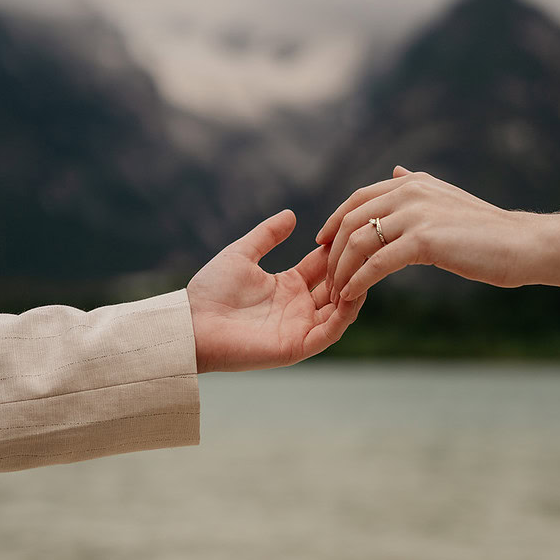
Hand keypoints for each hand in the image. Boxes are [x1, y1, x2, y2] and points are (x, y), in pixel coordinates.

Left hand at [187, 209, 364, 371]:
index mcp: (288, 285)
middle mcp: (298, 306)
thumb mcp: (241, 254)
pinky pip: (331, 330)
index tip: (353, 228)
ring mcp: (300, 327)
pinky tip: (354, 292)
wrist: (193, 324)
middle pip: (338, 285)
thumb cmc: (210, 291)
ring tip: (365, 267)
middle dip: (352, 267)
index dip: (338, 249)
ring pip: (342, 308)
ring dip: (354, 288)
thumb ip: (266, 235)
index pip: (324, 266)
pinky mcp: (299, 345)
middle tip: (366, 247)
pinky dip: (347, 313)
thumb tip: (291, 214)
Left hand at [317, 167, 535, 300]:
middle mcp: (410, 191)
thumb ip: (416, 187)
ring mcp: (416, 214)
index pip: (358, 199)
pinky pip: (377, 262)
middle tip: (325, 277)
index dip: (334, 221)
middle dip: (333, 251)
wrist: (522, 243)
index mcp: (412, 182)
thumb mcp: (446, 198)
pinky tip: (352, 295)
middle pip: (352, 220)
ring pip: (359, 242)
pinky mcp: (424, 240)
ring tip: (337, 291)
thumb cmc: (486, 229)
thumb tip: (396, 171)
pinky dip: (359, 280)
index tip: (321, 245)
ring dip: (342, 269)